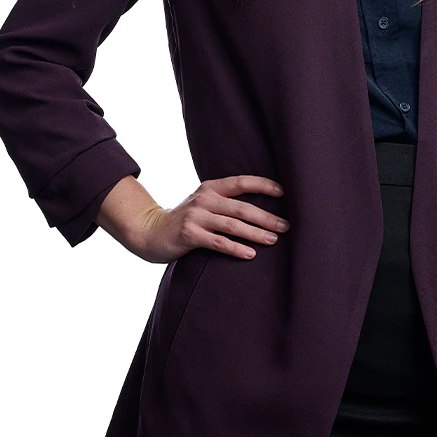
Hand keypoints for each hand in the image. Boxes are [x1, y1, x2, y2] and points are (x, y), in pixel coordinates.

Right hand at [96, 174, 289, 262]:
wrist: (150, 231)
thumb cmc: (185, 219)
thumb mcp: (204, 203)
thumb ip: (225, 202)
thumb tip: (261, 208)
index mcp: (211, 188)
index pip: (241, 182)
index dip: (263, 185)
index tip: (283, 192)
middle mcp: (204, 199)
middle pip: (241, 207)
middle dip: (266, 217)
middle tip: (285, 226)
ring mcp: (196, 216)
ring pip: (233, 225)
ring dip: (256, 233)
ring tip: (273, 240)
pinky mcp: (189, 235)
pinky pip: (218, 242)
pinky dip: (236, 248)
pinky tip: (250, 254)